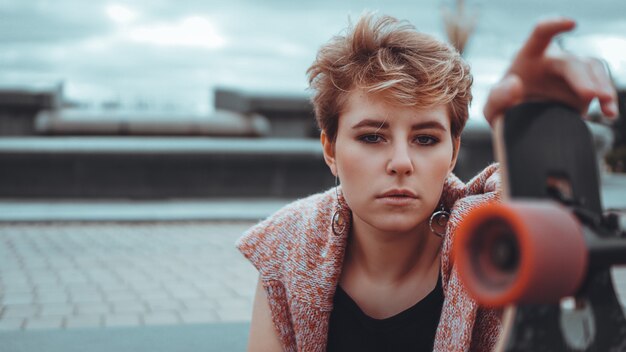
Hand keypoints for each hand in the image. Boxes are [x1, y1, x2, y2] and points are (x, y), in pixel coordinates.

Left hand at [483, 18, 618, 124]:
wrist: (520, 126)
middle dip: (581, 77)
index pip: (540, 34)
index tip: (570, 24)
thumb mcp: (493, 109)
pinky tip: (609, 113)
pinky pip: (601, 87)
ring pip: (592, 70)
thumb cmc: (505, 111)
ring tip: (605, 102)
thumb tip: (515, 83)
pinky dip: (607, 99)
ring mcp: (572, 75)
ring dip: (601, 85)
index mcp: (528, 58)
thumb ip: (497, 98)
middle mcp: (553, 61)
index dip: (554, 25)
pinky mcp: (584, 90)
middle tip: (590, 95)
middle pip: (571, 62)